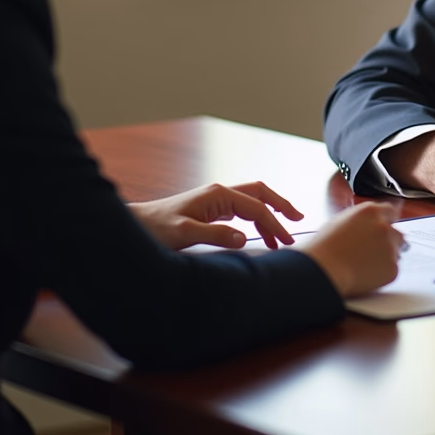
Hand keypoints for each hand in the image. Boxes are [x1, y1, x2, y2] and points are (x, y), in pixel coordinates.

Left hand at [129, 181, 302, 250]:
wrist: (136, 225)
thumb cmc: (156, 229)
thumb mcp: (184, 234)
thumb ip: (215, 235)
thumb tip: (245, 238)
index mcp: (218, 195)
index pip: (256, 207)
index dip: (274, 223)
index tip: (287, 241)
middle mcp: (219, 193)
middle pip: (259, 193)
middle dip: (280, 206)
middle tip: (298, 221)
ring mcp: (214, 200)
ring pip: (251, 201)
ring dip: (268, 214)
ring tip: (280, 237)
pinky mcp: (210, 209)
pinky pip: (240, 210)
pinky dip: (254, 219)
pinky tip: (257, 235)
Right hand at [300, 202, 402, 297]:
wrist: (324, 270)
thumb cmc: (323, 247)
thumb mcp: (339, 221)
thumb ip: (359, 220)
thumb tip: (365, 224)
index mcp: (370, 212)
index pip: (390, 212)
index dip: (386, 222)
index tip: (384, 229)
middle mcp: (384, 227)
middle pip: (396, 233)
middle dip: (389, 241)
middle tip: (373, 251)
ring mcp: (390, 248)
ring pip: (396, 252)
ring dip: (386, 256)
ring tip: (365, 264)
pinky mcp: (392, 269)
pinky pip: (392, 269)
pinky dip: (383, 273)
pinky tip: (365, 274)